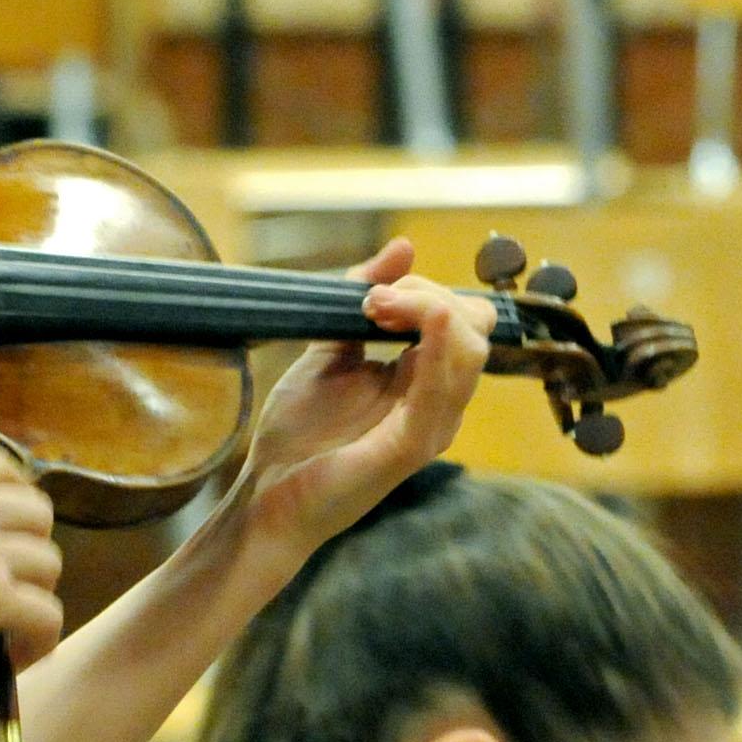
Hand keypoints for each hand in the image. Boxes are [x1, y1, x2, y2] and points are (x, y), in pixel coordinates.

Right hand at [0, 449, 62, 668]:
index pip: (1, 464)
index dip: (19, 490)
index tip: (14, 519)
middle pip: (39, 514)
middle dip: (34, 546)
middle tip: (14, 579)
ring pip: (49, 566)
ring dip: (37, 595)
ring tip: (14, 627)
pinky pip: (46, 614)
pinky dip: (41, 639)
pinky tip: (20, 656)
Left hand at [218, 238, 492, 565]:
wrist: (266, 495)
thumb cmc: (299, 434)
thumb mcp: (330, 350)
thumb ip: (361, 299)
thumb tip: (404, 245)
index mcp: (427, 383)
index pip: (463, 317)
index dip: (424, 291)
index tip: (369, 296)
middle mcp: (440, 405)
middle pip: (475, 326)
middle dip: (427, 294)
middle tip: (371, 303)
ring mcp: (430, 428)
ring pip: (470, 351)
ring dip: (425, 310)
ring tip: (375, 310)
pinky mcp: (410, 448)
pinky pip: (442, 390)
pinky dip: (433, 345)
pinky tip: (397, 324)